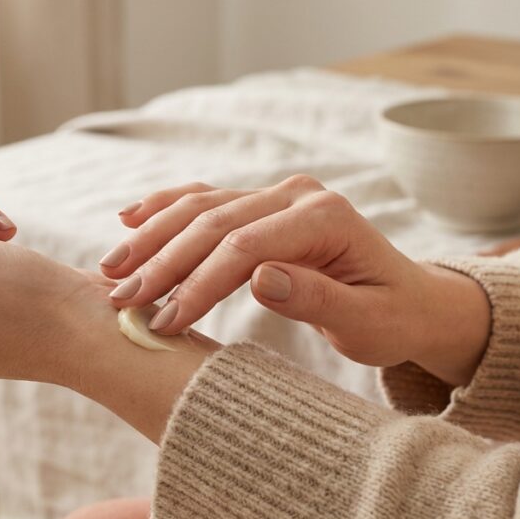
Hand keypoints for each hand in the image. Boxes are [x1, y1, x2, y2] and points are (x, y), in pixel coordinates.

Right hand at [100, 176, 489, 384]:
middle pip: (213, 222)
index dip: (199, 283)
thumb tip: (260, 278)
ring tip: (111, 269)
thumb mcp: (367, 323)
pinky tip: (129, 217)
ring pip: (200, 207)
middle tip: (121, 299)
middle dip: (162, 262)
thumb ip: (317, 299)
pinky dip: (165, 208)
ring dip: (152, 237)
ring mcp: (277, 196)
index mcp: (325, 217)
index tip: (164, 322)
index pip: (245, 247)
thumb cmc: (391, 317)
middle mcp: (297, 195)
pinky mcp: (262, 205)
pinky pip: (205, 200)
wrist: (408, 300)